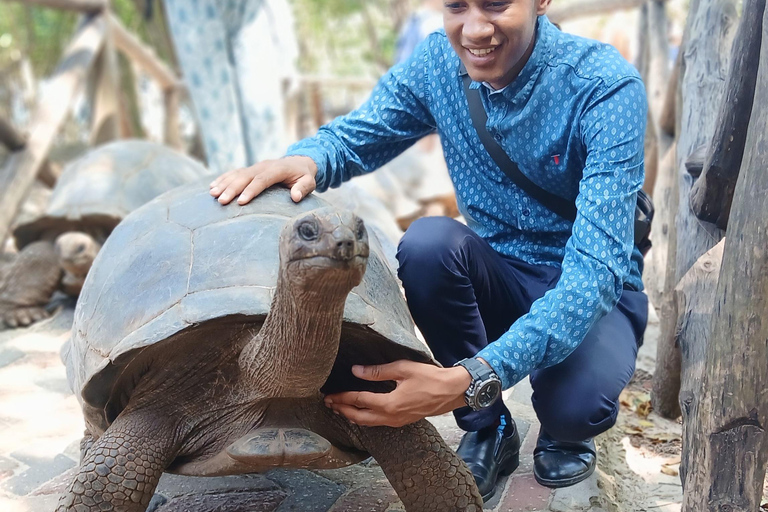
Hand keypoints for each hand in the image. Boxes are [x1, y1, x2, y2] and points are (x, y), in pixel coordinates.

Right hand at [209, 155, 317, 204]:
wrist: (299, 162)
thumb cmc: (304, 175)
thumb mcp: (309, 181)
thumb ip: (303, 188)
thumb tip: (296, 197)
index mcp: (277, 169)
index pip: (262, 180)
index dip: (251, 190)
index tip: (241, 201)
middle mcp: (263, 166)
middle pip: (245, 177)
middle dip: (232, 189)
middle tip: (222, 201)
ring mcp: (255, 166)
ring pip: (237, 174)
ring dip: (224, 184)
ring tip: (213, 194)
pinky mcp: (250, 169)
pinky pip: (234, 173)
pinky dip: (223, 179)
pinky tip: (212, 187)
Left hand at [324, 360, 470, 427]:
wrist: (451, 391)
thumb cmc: (429, 377)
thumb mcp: (402, 369)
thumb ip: (377, 371)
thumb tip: (356, 371)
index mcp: (389, 404)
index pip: (359, 400)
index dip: (343, 397)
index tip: (330, 394)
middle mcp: (391, 417)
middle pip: (359, 417)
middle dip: (342, 410)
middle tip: (328, 403)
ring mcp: (397, 421)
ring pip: (368, 423)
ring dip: (352, 416)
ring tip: (339, 409)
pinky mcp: (402, 421)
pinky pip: (378, 423)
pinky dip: (365, 419)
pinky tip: (361, 413)